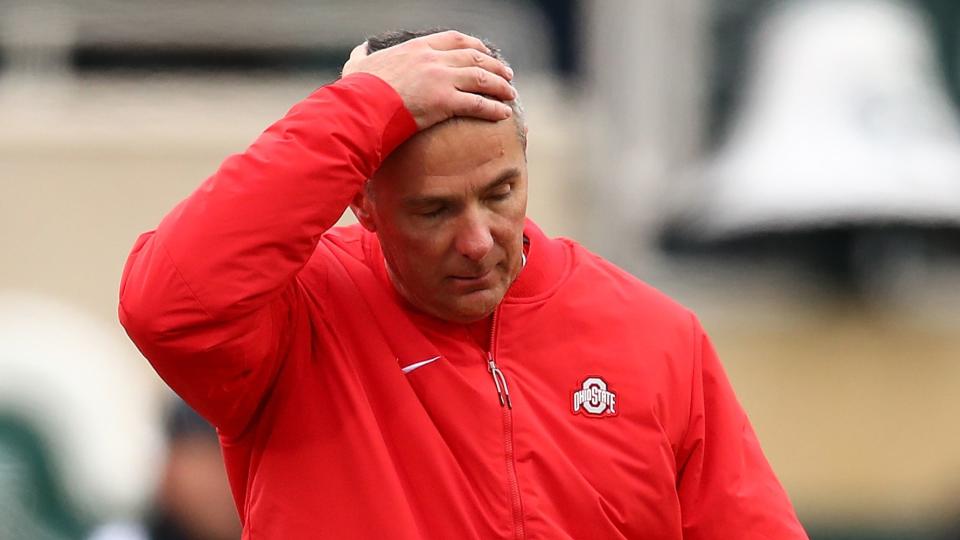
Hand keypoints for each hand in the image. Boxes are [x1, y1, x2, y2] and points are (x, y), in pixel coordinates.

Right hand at [341, 30, 515, 129]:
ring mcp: (441, 79)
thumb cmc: (356, 91)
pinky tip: (504, 114)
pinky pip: (478, 104)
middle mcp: (433, 59)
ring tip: (511, 94)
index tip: (485, 51)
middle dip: (495, 65)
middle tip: (507, 74)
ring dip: (500, 86)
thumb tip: (360, 52)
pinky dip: (494, 108)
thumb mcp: (358, 66)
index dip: (475, 45)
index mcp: (416, 48)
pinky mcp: (445, 102)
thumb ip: (363, 56)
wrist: (359, 108)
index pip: (454, 39)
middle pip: (474, 56)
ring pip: (482, 78)